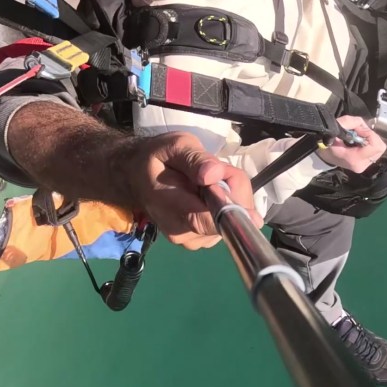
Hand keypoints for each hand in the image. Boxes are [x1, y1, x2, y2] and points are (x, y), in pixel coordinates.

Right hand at [119, 131, 258, 248]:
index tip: (252, 212)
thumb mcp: (175, 146)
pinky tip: (207, 194)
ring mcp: (192, 240)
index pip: (210, 222)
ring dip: (228, 198)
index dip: (235, 214)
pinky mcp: (199, 240)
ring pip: (230, 222)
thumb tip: (214, 175)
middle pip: (227, 220)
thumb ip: (196, 160)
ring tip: (206, 181)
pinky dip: (224, 206)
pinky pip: (224, 224)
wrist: (134, 176)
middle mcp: (183, 233)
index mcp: (172, 209)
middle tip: (214, 170)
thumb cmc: (155, 159)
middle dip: (231, 192)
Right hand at [319, 116, 385, 173]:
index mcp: (355, 158)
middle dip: (371, 137)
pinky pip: (375, 151)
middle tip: (359, 133)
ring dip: (370, 140)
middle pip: (380, 147)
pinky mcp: (365, 164)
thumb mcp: (338, 126)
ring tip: (357, 137)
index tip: (358, 130)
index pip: (376, 146)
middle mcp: (362, 165)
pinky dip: (369, 144)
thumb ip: (353, 122)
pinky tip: (358, 142)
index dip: (369, 134)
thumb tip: (364, 127)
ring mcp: (364, 166)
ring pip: (379, 149)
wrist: (324, 153)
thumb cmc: (328, 140)